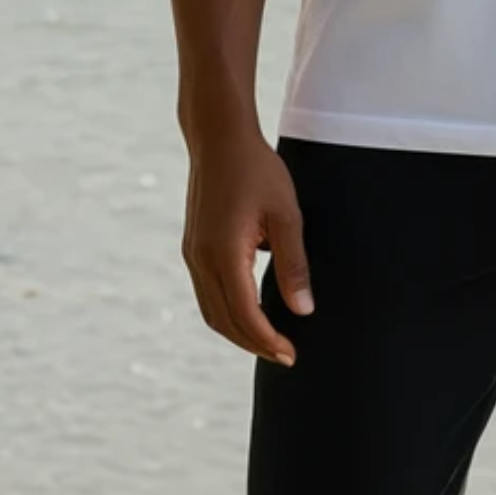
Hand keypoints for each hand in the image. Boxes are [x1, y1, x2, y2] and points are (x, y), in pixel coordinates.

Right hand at [180, 127, 311, 364]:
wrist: (219, 139)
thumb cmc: (258, 171)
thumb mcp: (287, 216)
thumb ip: (294, 265)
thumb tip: (302, 310)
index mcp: (224, 253)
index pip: (246, 314)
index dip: (268, 340)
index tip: (291, 355)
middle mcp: (201, 259)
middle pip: (224, 321)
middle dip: (254, 344)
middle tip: (285, 356)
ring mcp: (192, 254)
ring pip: (212, 311)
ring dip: (239, 332)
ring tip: (269, 342)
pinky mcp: (193, 248)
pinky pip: (207, 294)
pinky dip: (228, 313)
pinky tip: (252, 314)